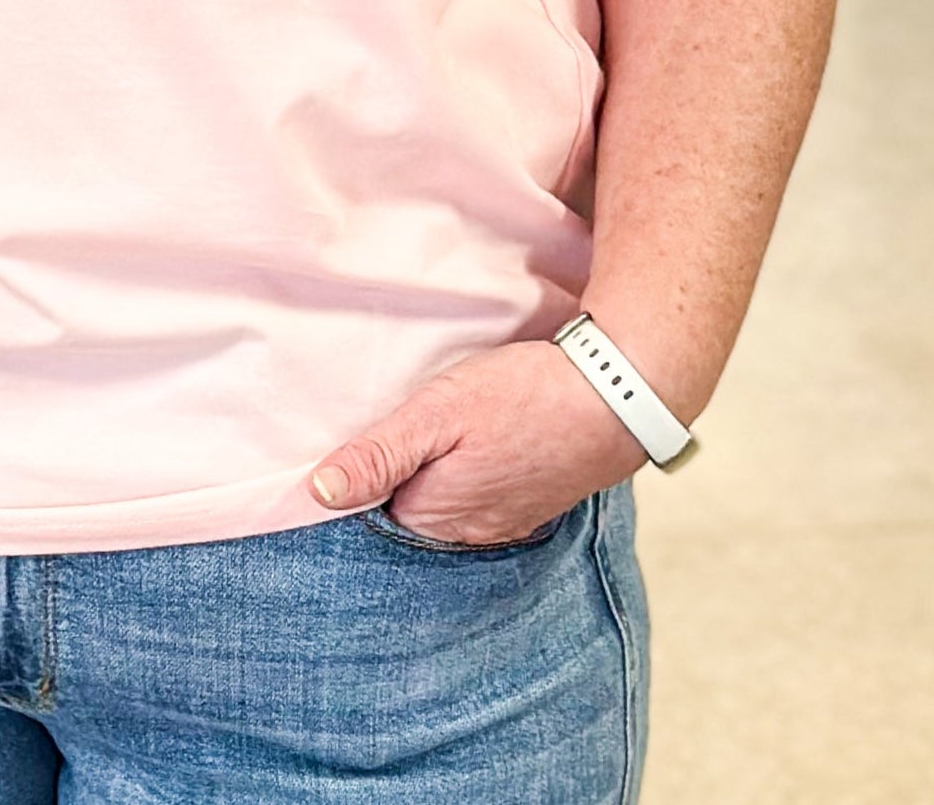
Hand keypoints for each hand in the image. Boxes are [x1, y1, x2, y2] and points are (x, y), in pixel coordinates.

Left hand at [308, 339, 645, 544]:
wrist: (614, 399)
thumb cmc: (522, 398)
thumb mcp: (437, 413)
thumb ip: (379, 455)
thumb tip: (319, 494)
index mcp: (433, 515)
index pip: (373, 504)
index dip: (370, 466)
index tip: (380, 430)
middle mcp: (467, 533)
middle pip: (412, 507)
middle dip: (407, 472)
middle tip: (419, 423)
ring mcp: (505, 524)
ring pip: (450, 503)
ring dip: (445, 472)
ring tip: (454, 429)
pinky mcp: (533, 507)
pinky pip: (487, 499)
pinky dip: (480, 474)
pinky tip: (489, 442)